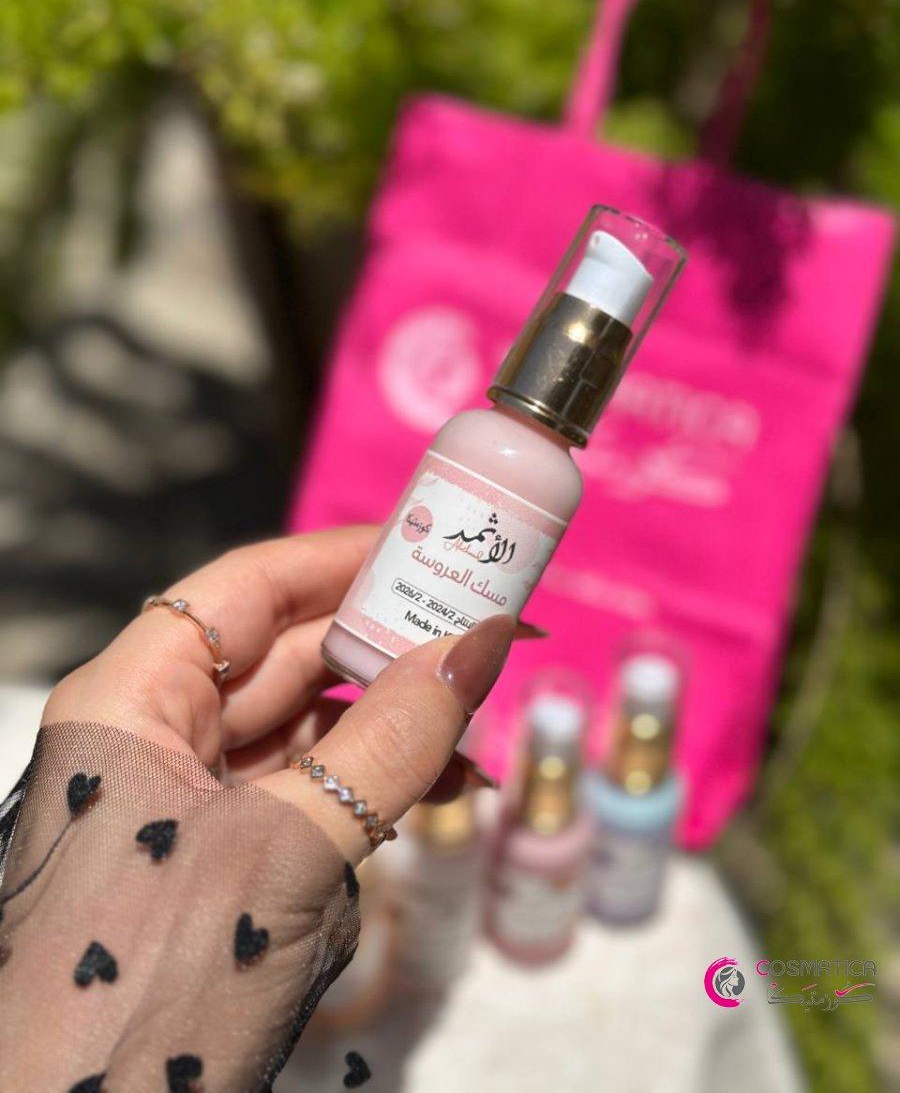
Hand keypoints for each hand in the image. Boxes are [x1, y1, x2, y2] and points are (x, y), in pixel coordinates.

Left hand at [44, 527, 515, 861]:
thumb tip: (484, 647)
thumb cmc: (152, 981)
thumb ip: (392, 743)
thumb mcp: (290, 846)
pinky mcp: (217, 859)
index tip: (435, 547)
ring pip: (303, 727)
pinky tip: (439, 791)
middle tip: (487, 635)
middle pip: (284, 654)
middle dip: (387, 646)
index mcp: (134, 698)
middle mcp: (154, 734)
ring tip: (478, 724)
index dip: (344, 559)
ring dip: (392, 723)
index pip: (248, 588)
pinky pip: (305, 793)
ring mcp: (185, 800)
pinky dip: (373, 786)